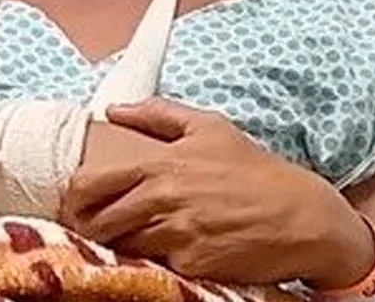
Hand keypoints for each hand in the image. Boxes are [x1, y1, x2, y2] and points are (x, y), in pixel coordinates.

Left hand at [59, 98, 374, 288]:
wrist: (301, 216)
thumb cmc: (255, 170)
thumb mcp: (210, 128)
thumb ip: (158, 115)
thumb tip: (114, 108)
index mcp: (161, 164)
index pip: (93, 183)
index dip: (75, 197)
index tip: (73, 203)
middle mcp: (164, 199)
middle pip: (102, 222)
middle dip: (92, 227)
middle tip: (93, 228)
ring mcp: (177, 235)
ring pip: (125, 246)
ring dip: (123, 245)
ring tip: (130, 240)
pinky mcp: (192, 265)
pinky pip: (158, 267)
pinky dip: (157, 262)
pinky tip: (168, 254)